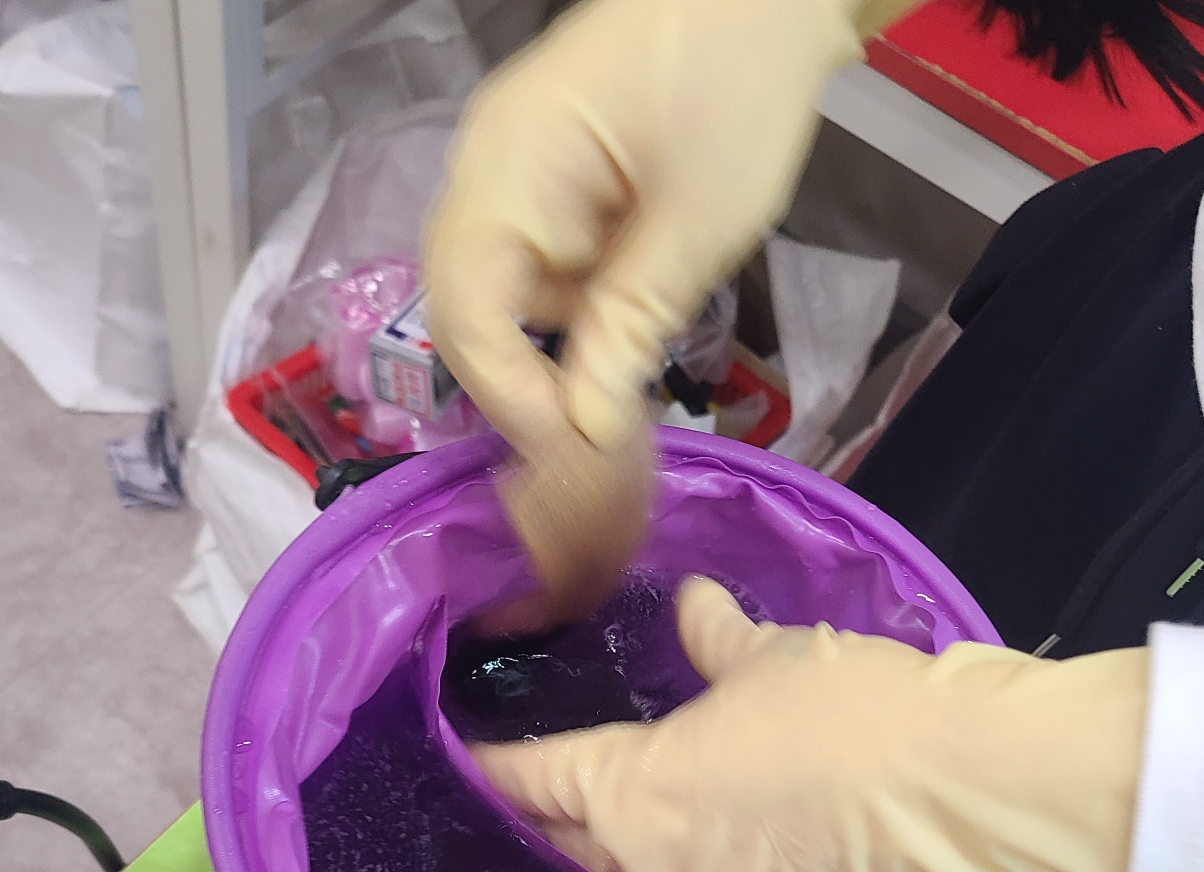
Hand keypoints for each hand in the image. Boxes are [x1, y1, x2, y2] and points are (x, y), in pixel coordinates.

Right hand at [424, 0, 895, 618]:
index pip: (465, 308)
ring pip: (500, 302)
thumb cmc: (738, 88)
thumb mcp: (695, 225)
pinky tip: (615, 355)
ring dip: (547, 362)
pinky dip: (571, 326)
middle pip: (465, 310)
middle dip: (519, 388)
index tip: (572, 452)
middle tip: (584, 451)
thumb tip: (580, 431)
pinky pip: (537, 277)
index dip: (509, 394)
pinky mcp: (548, 192)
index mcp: (507, 169)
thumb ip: (627, 328)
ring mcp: (512, 180)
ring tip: (605, 416)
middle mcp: (486, 175)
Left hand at [474, 578, 1147, 871]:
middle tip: (521, 807)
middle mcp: (652, 871)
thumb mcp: (776, 659)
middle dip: (541, 832)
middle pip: (566, 855)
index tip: (462, 763)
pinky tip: (694, 859)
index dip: (492, 771)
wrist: (970, 792)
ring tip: (602, 835)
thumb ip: (716, 644)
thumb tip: (694, 606)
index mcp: (634, 793)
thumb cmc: (855, 709)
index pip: (534, 783)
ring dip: (612, 865)